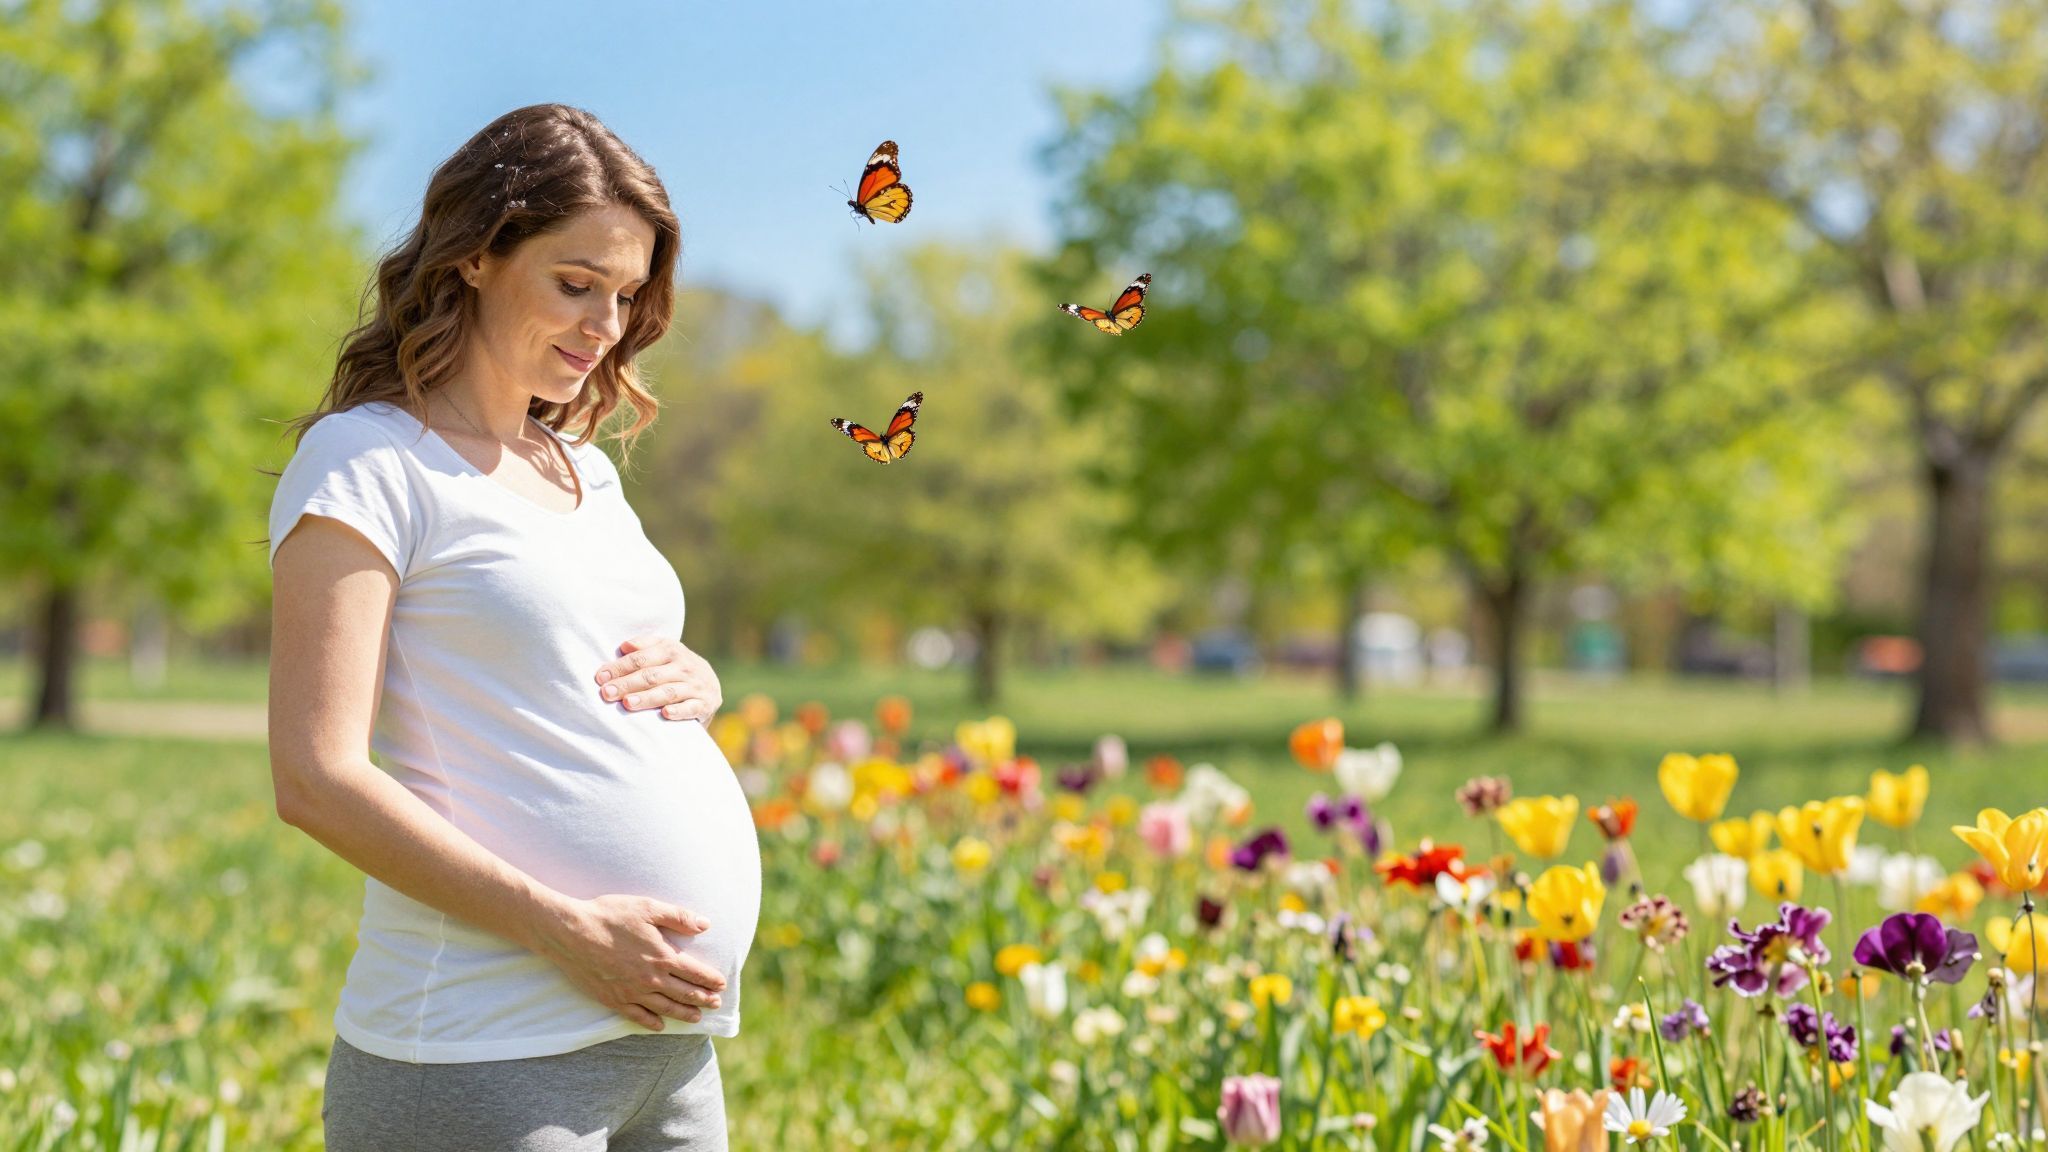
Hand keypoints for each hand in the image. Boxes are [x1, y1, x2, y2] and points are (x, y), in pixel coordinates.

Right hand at [531, 894, 726, 1030]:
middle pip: (684, 993)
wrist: (571, 933)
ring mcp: (632, 992)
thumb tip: (706, 925)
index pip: (695, 972)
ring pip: (665, 1008)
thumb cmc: (610, 915)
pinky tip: (660, 1026)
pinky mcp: (613, 1000)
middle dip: (703, 999)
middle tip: (715, 1004)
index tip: (721, 985)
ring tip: (696, 1018)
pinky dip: (652, 1023)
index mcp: (663, 956)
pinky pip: (638, 1016)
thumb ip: (679, 917)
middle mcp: (651, 978)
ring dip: (684, 1013)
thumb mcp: (648, 908)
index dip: (710, 980)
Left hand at [595, 635, 721, 722]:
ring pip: (668, 692)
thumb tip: (624, 646)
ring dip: (647, 698)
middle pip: (651, 676)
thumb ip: (644, 646)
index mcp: (671, 650)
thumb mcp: (664, 650)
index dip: (620, 667)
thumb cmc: (676, 667)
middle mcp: (684, 666)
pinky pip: (691, 708)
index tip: (600, 677)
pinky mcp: (704, 704)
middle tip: (606, 693)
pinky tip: (665, 714)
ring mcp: (695, 686)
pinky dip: (679, 711)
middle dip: (627, 684)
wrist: (710, 685)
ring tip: (628, 703)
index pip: (641, 658)